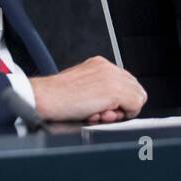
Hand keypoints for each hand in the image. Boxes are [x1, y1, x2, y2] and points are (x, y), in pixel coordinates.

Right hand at [30, 56, 146, 123]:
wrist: (44, 97)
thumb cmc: (55, 97)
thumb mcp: (80, 87)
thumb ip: (98, 90)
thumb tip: (112, 106)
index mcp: (99, 64)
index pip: (125, 82)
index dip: (118, 100)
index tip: (103, 108)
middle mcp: (108, 67)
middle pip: (134, 88)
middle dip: (121, 105)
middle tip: (101, 113)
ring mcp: (112, 77)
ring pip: (137, 97)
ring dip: (121, 111)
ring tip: (98, 114)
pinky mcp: (113, 90)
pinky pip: (136, 105)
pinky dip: (123, 115)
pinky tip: (101, 114)